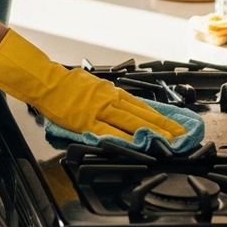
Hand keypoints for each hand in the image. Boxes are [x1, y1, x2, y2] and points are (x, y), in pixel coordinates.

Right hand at [0, 30, 185, 140]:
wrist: (44, 80)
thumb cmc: (64, 83)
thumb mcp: (91, 85)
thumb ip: (107, 96)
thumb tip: (121, 105)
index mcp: (110, 91)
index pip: (141, 105)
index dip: (160, 116)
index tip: (175, 123)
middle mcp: (109, 99)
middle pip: (142, 114)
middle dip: (163, 126)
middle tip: (181, 136)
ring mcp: (99, 111)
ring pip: (132, 123)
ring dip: (152, 133)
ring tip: (168, 142)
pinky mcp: (87, 121)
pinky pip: (110, 132)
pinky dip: (125, 139)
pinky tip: (137, 145)